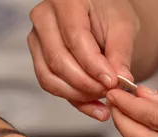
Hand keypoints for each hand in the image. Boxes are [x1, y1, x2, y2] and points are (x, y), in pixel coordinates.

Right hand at [28, 0, 139, 120]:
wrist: (98, 18)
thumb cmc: (108, 15)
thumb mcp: (122, 27)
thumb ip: (120, 52)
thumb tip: (120, 79)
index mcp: (66, 0)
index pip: (75, 38)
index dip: (93, 64)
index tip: (111, 81)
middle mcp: (43, 18)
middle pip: (58, 60)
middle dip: (85, 83)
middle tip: (108, 92)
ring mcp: (36, 40)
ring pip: (50, 77)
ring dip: (77, 94)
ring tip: (102, 98)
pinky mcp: (37, 59)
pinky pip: (49, 85)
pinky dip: (72, 99)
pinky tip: (93, 105)